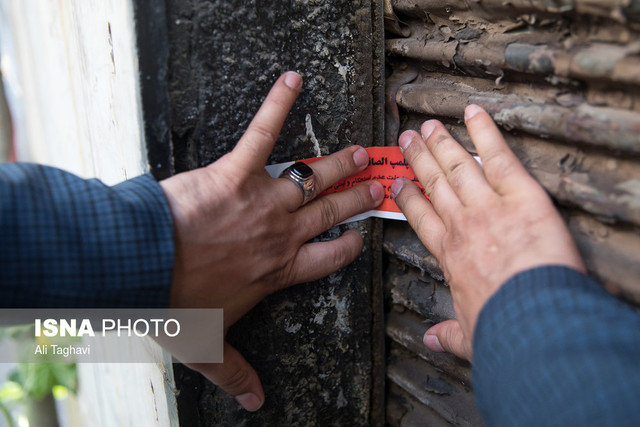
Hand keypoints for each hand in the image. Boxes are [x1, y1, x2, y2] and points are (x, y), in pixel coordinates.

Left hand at [159, 72, 383, 409]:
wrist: (143, 267)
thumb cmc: (174, 303)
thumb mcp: (207, 346)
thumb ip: (235, 373)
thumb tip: (254, 404)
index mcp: (278, 271)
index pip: (328, 258)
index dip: (348, 246)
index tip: (360, 236)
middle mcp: (281, 234)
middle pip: (332, 214)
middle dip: (359, 199)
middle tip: (379, 186)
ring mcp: (263, 201)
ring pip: (315, 178)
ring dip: (341, 163)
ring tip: (362, 151)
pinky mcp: (237, 173)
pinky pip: (263, 134)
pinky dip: (278, 104)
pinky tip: (292, 81)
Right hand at [391, 104, 584, 360]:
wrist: (531, 317)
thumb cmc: (501, 329)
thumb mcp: (470, 337)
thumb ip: (449, 334)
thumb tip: (432, 341)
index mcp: (449, 255)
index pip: (422, 218)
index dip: (408, 197)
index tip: (398, 183)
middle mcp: (462, 224)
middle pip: (434, 184)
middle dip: (419, 159)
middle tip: (407, 140)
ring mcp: (487, 205)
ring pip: (457, 166)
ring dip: (441, 143)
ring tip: (429, 126)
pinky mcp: (519, 193)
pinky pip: (498, 156)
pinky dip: (485, 131)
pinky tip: (474, 112)